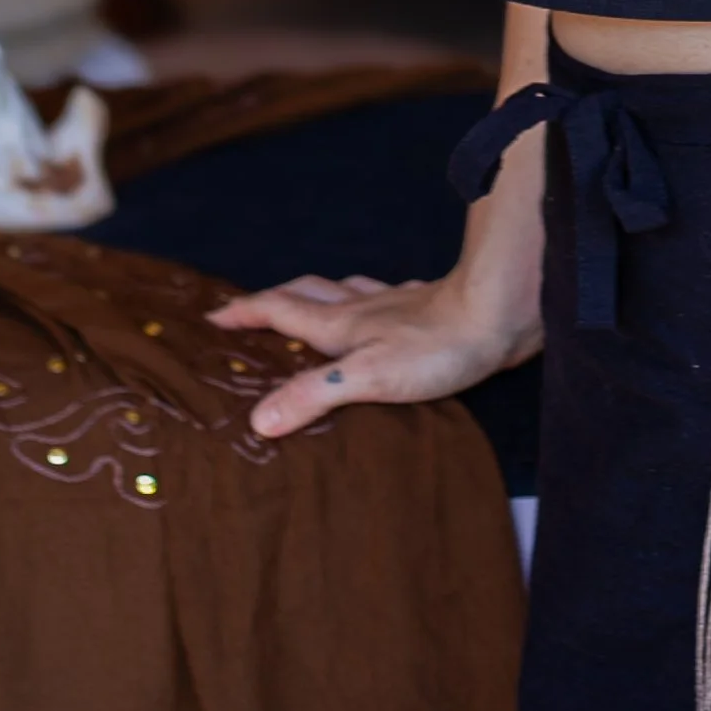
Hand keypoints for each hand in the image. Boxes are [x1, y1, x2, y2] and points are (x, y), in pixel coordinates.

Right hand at [207, 268, 540, 437]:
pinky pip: (383, 298)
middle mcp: (362, 309)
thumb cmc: (436, 346)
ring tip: (305, 304)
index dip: (244, 313)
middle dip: (272, 299)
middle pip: (305, 293)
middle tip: (248, 309)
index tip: (211, 318)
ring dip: (317, 295)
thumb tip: (258, 419)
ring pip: (343, 292)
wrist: (499, 314)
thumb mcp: (367, 376)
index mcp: (341, 323)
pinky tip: (378, 306)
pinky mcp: (426, 310)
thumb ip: (313, 393)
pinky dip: (366, 300)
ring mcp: (395, 306)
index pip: (279, 310)